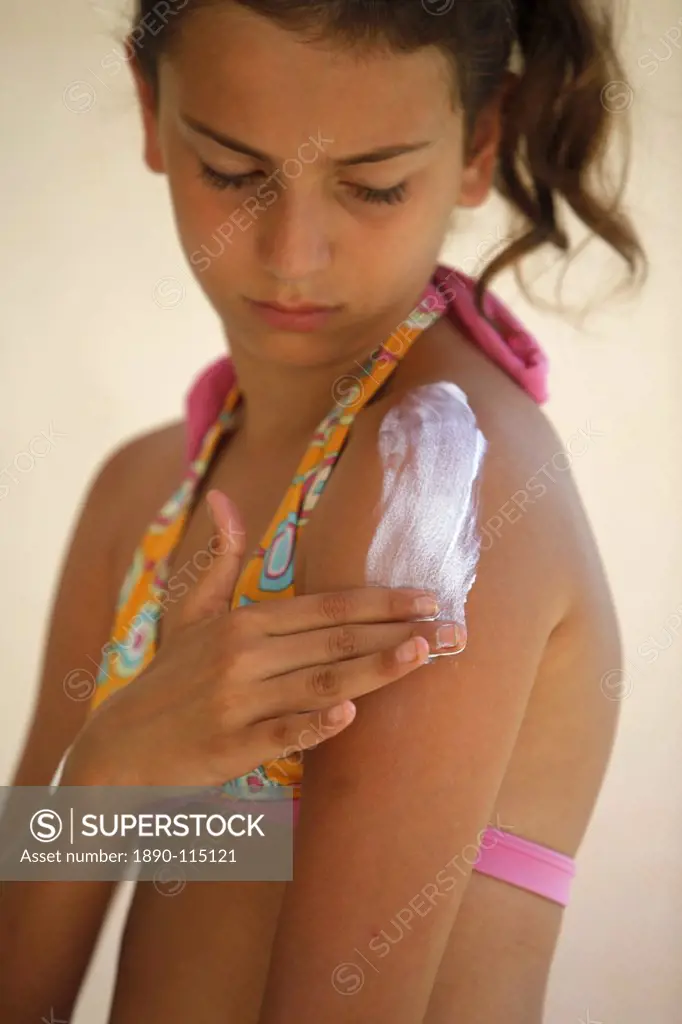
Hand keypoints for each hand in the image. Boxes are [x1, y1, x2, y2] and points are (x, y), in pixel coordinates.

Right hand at [65, 489, 461, 788]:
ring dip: (375, 668)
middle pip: (334, 640)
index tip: (429, 597)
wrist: (119, 747)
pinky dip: (313, 723)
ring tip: (423, 654)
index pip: (327, 607)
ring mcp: (237, 701)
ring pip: (319, 681)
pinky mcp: (228, 746)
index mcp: (244, 623)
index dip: (381, 602)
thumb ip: (219, 558)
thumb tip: (220, 498)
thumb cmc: (169, 678)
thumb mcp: (190, 613)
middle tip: (455, 629)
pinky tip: (348, 713)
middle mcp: (243, 656)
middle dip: (399, 632)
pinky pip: (279, 733)